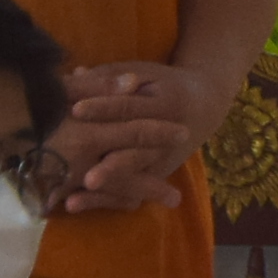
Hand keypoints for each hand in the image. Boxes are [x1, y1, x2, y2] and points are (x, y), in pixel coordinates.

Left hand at [53, 61, 234, 212]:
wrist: (204, 107)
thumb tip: (76, 74)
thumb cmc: (163, 84)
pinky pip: (132, 194)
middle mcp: (170, 137)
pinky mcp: (157, 175)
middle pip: (137, 153)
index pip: (131, 107)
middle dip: (112, 168)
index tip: (75, 109)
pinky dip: (104, 201)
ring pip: (136, 180)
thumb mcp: (143, 73)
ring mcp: (164, 160)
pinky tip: (76, 204)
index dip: (104, 107)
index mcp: (168, 103)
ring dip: (105, 192)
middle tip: (88, 179)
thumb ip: (110, 77)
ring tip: (74, 201)